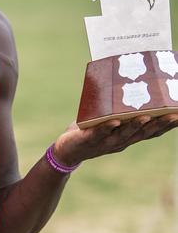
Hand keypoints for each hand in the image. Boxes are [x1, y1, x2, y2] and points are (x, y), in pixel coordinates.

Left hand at [53, 113, 177, 166]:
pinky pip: (99, 134)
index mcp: (128, 136)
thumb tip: (133, 82)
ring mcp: (104, 142)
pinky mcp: (87, 140)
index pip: (152, 132)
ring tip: (146, 116)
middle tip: (174, 115)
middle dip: (159, 124)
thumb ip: (121, 108)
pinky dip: (107, 128)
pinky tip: (114, 121)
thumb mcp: (109, 118)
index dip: (168, 125)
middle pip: (143, 134)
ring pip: (124, 135)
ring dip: (136, 126)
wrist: (67, 150)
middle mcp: (121, 141)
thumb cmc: (91, 130)